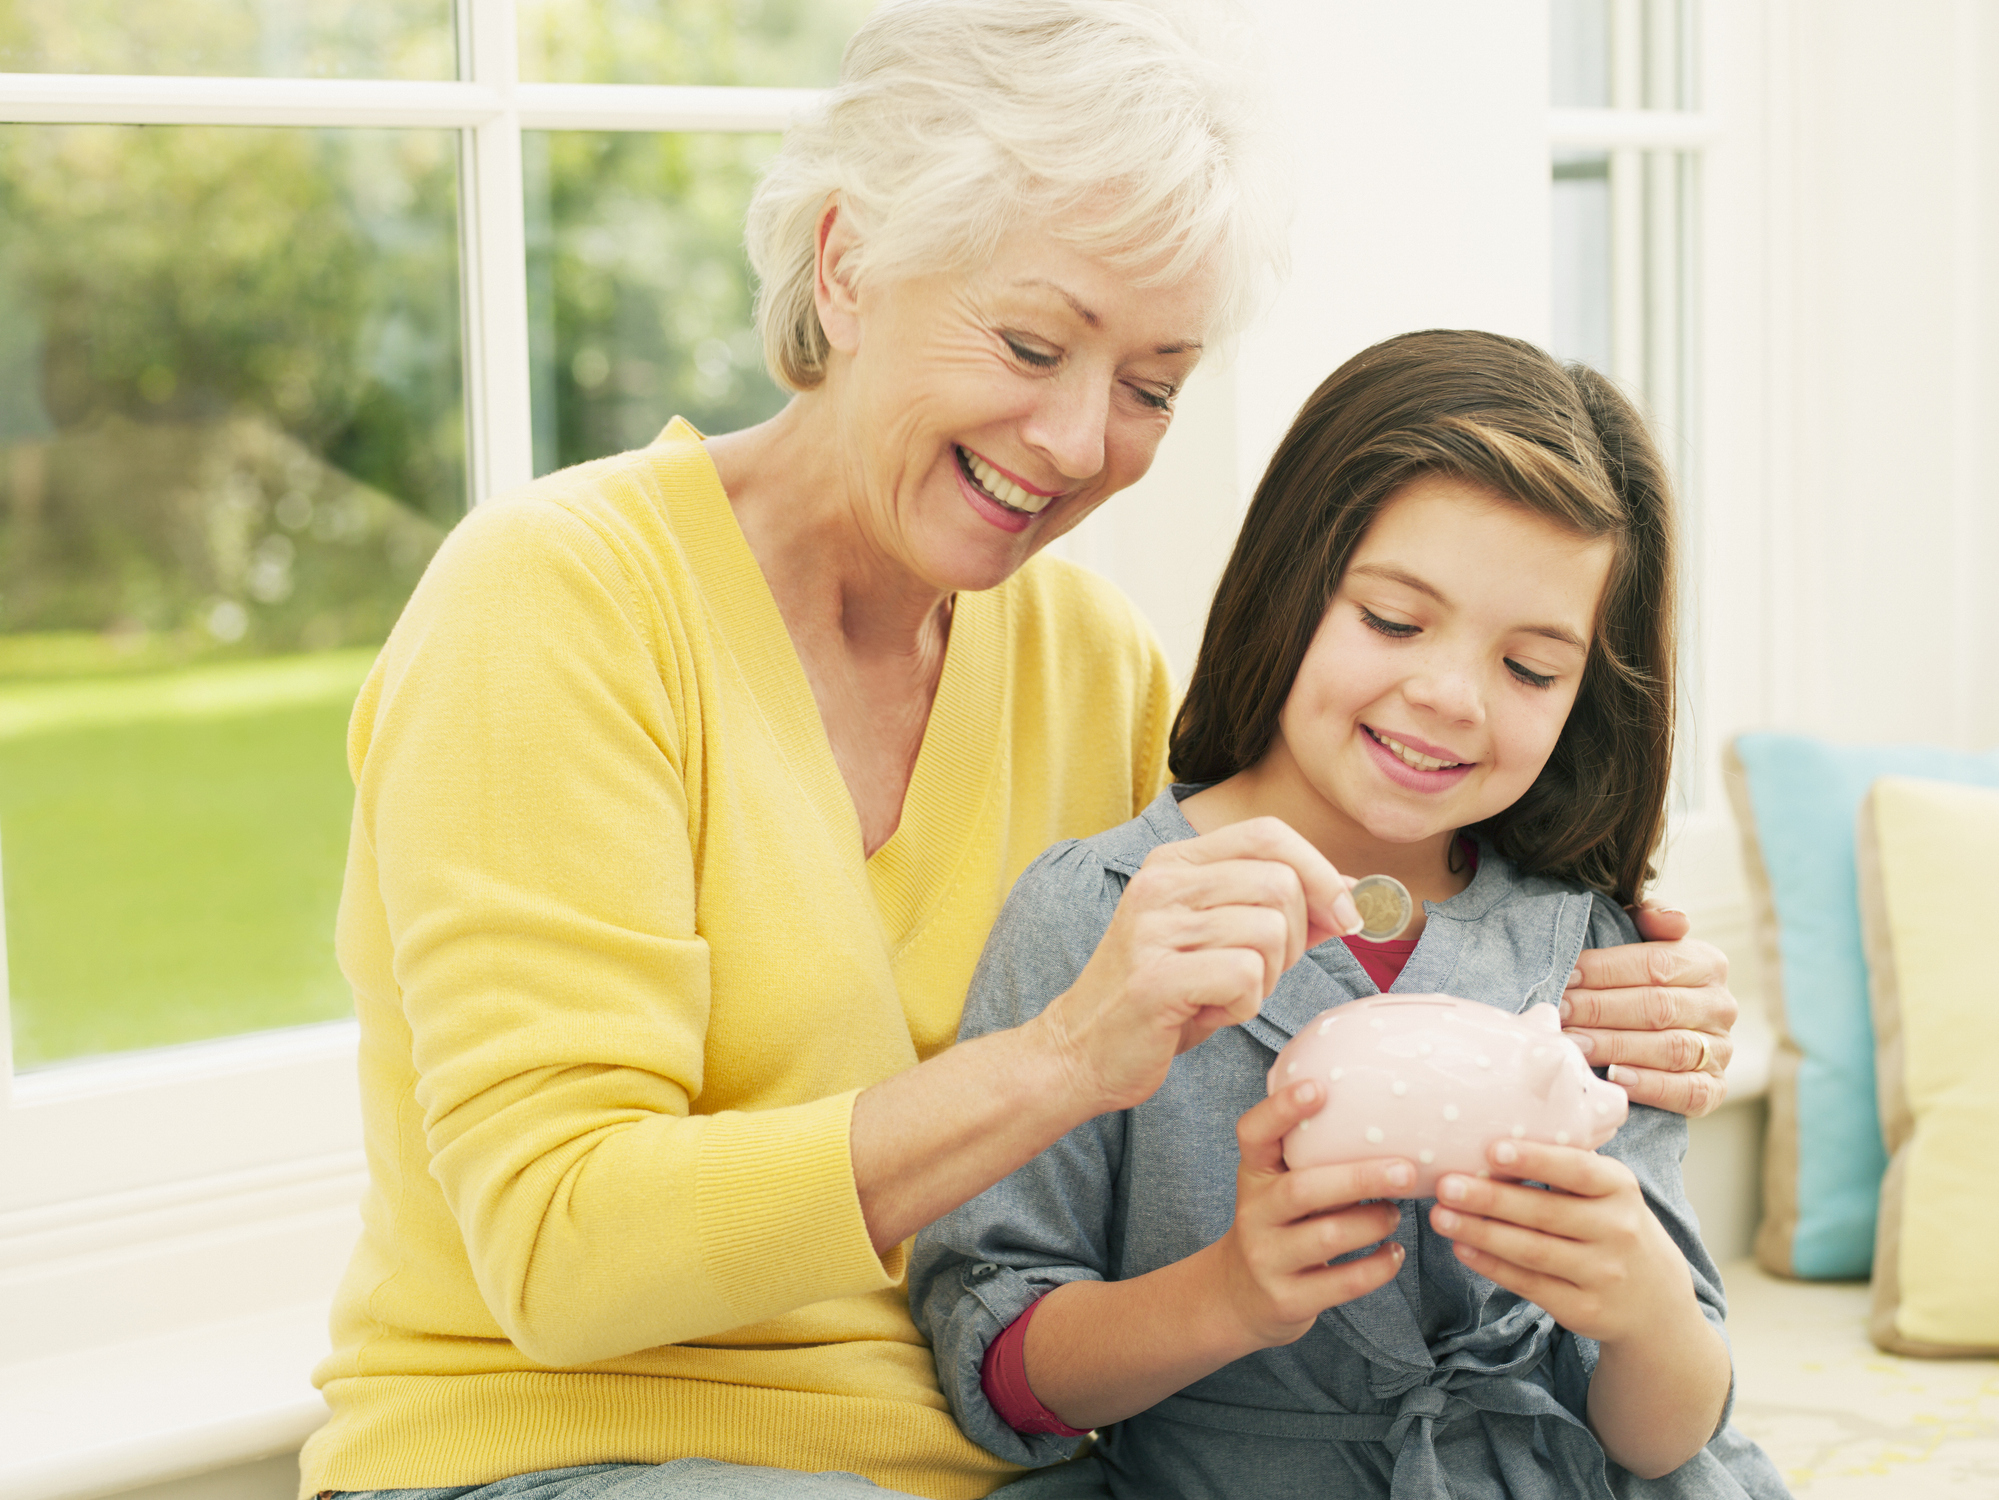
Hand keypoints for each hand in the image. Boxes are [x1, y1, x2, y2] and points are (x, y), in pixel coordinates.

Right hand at [1039, 817, 1362, 1113]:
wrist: (1082, 1051)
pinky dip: (1244, 1005)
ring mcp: (1153, 928)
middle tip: (1260, 975)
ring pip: (1269, 931)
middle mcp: (1160, 882)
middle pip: (1280, 883)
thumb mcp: (1219, 942)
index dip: (1321, 871)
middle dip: (1295, 939)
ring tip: (1229, 995)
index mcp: (1174, 862)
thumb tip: (1353, 891)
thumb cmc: (1161, 997)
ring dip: (1269, 978)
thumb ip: (1279, 910)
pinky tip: (1211, 1014)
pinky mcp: (1154, 978)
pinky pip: (1245, 975)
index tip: (1345, 918)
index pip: (1269, 833)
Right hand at [1211, 1079, 1406, 1348]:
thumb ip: (1310, 1160)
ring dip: (1373, 1223)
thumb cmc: (1277, 1226)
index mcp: (1253, 1175)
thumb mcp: (1277, 1186)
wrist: (1238, 1297)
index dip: (1281, 1109)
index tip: (1318, 1088)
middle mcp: (1254, 1214)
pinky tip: (1394, 1254)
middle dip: (1359, 1179)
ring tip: (1396, 1213)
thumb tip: (1384, 1122)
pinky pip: (1342, 1284)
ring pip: (1327, 1237)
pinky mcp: (1288, 1299)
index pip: (1253, 1134)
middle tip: (1405, 1171)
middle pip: (1303, 1190)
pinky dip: (1377, 1268)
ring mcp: (1267, 1259)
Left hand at [1427, 1138, 1695, 1346]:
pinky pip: (1530, 1284)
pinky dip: (1492, 1266)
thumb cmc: (1612, 1226)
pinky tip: (1462, 1247)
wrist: (1656, 1302)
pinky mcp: (1584, 1309)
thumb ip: (1565, 1167)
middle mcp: (1617, 1230)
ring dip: (1481, 1232)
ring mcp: (1603, 1274)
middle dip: (1490, 1199)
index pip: (1578, 1170)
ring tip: (1440, 1215)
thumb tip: (1491, 1140)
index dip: (1535, 1160)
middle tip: (1445, 1185)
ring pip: (1532, 1252)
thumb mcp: (1608, 1191)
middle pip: (1545, 1213)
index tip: (1492, 1149)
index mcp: (1620, 1189)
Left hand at [1560, 902, 1734, 1116]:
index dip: (1607, 970)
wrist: (1658, 1030)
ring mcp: (1721, 1049)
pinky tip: (1615, 1078)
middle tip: (1560, 1013)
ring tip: (1574, 1045)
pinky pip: (1688, 1091)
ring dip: (1616, 1047)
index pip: (1655, 964)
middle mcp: (1721, 1006)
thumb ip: (1648, 920)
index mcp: (1708, 963)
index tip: (1567, 976)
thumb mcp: (1641, 939)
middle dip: (1601, 1010)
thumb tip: (1668, 919)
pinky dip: (1651, 1086)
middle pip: (1658, 1007)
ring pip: (1670, 1049)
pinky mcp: (1715, 1088)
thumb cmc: (1639, 978)